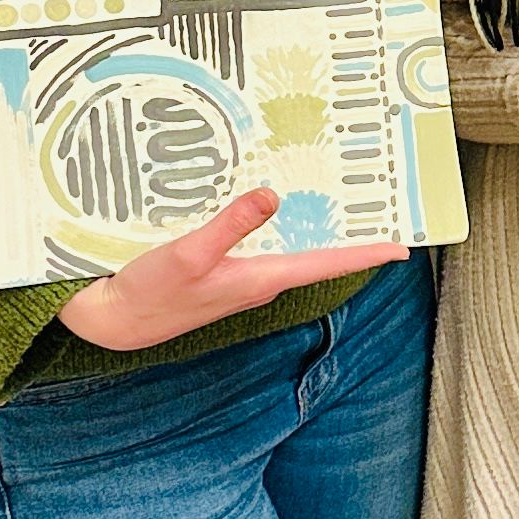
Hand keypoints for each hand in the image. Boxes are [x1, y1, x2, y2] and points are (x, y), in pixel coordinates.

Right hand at [59, 188, 408, 353]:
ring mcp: (244, 279)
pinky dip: (282, 229)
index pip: (328, 263)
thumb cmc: (151, 292)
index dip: (366, 253)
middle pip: (319, 255)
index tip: (403, 247)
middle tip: (383, 206)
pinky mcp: (226, 274)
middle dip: (351, 234)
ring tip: (347, 199)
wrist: (114, 322)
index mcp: (262, 278)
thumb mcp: (190, 252)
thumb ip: (230, 225)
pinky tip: (283, 209)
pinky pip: (267, 247)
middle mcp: (262, 281)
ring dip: (318, 229)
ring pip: (294, 250)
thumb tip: (272, 196)